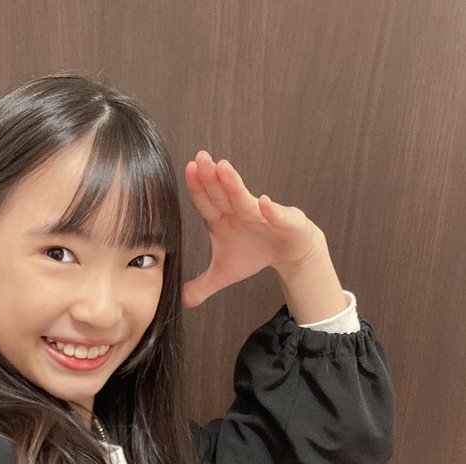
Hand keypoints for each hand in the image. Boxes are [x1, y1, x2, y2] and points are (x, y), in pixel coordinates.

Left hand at [181, 150, 326, 309]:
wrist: (288, 251)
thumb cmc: (254, 254)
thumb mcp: (224, 274)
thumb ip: (200, 287)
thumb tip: (178, 303)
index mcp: (221, 220)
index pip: (205, 202)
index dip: (197, 188)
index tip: (187, 169)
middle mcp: (238, 211)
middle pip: (222, 193)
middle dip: (211, 176)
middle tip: (200, 159)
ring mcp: (261, 213)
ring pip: (245, 199)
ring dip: (234, 184)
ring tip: (223, 168)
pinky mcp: (284, 220)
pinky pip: (276, 215)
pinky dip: (270, 210)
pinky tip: (264, 202)